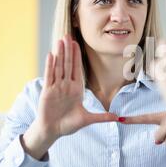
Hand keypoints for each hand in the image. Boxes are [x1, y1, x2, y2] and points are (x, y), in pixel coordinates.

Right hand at [22, 35, 117, 158]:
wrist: (53, 131)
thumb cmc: (68, 125)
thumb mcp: (87, 119)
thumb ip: (102, 117)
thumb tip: (118, 118)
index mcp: (76, 89)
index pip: (77, 68)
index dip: (77, 56)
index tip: (77, 44)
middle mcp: (66, 85)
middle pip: (67, 64)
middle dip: (68, 50)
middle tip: (68, 35)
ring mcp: (56, 87)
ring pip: (58, 67)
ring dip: (59, 53)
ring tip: (59, 40)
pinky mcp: (47, 91)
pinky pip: (49, 76)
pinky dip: (50, 65)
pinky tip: (51, 54)